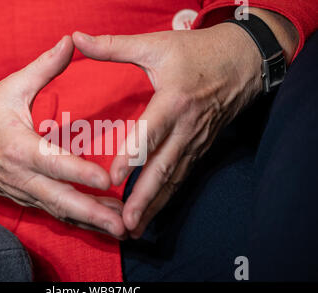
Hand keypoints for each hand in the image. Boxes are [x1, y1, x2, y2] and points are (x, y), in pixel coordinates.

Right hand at [0, 36, 126, 237]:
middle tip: (124, 225)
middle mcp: (21, 175)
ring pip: (59, 212)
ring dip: (90, 223)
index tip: (108, 182)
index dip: (80, 173)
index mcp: (18, 146)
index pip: (53, 162)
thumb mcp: (11, 87)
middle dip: (93, 215)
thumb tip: (71, 42)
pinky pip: (53, 212)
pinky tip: (100, 224)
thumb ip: (44, 67)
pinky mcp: (23, 198)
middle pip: (60, 200)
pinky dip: (77, 220)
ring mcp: (22, 191)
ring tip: (122, 230)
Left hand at [73, 23, 265, 237]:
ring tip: (134, 228)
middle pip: (163, 168)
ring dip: (154, 205)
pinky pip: (181, 176)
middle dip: (144, 199)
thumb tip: (76, 38)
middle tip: (124, 223)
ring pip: (173, 179)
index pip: (150, 134)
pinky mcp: (199, 148)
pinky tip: (152, 211)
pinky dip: (166, 196)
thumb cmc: (198, 52)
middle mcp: (186, 127)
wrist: (243, 61)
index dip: (130, 157)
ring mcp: (195, 141)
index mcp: (174, 101)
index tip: (110, 181)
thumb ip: (113, 46)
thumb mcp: (156, 44)